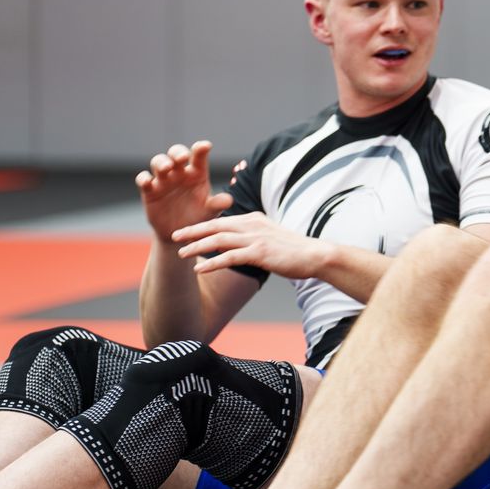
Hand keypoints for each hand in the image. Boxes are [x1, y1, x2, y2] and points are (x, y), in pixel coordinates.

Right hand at [136, 141, 232, 242]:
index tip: (206, 146)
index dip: (201, 149)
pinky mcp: (149, 191)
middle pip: (176, 153)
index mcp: (197, 174)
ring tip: (166, 168)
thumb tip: (229, 200)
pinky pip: (143, 179)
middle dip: (178, 152)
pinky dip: (143, 178)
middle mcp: (180, 173)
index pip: (199, 157)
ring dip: (161, 162)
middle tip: (182, 158)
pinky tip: (147, 181)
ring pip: (158, 162)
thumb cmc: (198, 217)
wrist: (180, 234)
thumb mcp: (210, 212)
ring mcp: (164, 180)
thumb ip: (217, 204)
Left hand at [173, 212, 332, 279]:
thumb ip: (252, 237)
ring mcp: (256, 238)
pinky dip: (212, 263)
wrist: (315, 255)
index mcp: (254, 219)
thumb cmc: (294, 250)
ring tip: (181, 254)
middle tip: (174, 236)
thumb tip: (235, 244)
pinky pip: (230, 257)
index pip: (222, 220)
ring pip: (219, 240)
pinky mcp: (260, 253)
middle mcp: (252, 225)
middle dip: (192, 231)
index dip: (202, 225)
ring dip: (197, 247)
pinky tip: (199, 269)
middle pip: (215, 225)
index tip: (186, 230)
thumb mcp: (270, 237)